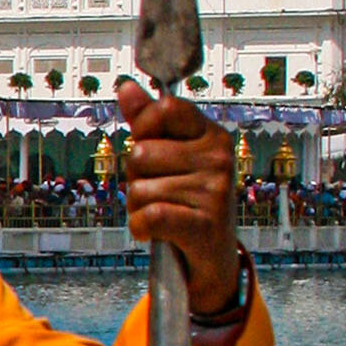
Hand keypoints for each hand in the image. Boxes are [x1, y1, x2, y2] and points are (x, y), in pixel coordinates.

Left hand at [114, 78, 240, 314]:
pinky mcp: (204, 224)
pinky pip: (149, 215)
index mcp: (211, 135)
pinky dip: (141, 228)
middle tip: (159, 193)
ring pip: (139, 188)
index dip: (144, 127)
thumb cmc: (186, 203)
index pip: (165, 108)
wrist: (209, 258)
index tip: (150, 147)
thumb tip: (126, 86)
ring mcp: (215, 191)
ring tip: (163, 214)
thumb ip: (148, 123)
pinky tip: (154, 232)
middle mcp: (218, 158)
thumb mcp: (169, 158)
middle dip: (136, 178)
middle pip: (141, 153)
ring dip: (138, 207)